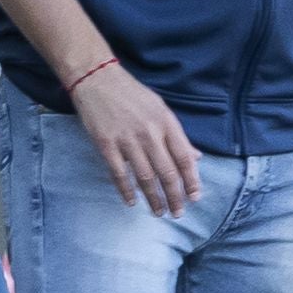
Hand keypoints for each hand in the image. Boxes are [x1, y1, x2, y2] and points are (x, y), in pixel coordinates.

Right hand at [68, 62, 201, 216]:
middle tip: (177, 212)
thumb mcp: (160, 109)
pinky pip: (119, 173)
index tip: (195, 197)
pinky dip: (126, 190)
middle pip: (167, 172)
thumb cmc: (130, 94)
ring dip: (153, 198)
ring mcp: (127, 139)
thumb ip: (177, 135)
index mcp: (166, 123)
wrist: (97, 79)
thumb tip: (195, 157)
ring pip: (145, 177)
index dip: (191, 180)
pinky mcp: (106, 144)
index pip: (184, 157)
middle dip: (174, 196)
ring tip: (158, 212)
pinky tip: (131, 202)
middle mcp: (150, 133)